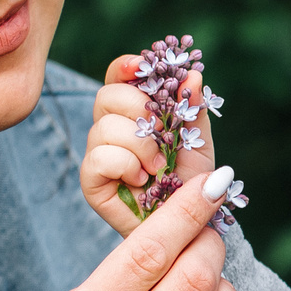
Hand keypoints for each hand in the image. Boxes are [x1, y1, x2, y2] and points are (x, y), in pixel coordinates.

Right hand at [79, 54, 219, 234]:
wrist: (187, 223)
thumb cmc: (191, 183)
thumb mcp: (199, 141)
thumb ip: (193, 108)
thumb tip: (193, 75)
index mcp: (134, 111)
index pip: (119, 76)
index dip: (127, 67)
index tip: (143, 66)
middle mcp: (111, 127)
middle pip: (108, 95)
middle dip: (140, 111)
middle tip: (163, 135)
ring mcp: (98, 153)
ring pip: (105, 127)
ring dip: (141, 147)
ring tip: (158, 168)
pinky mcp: (91, 179)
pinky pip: (100, 157)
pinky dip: (127, 166)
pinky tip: (142, 181)